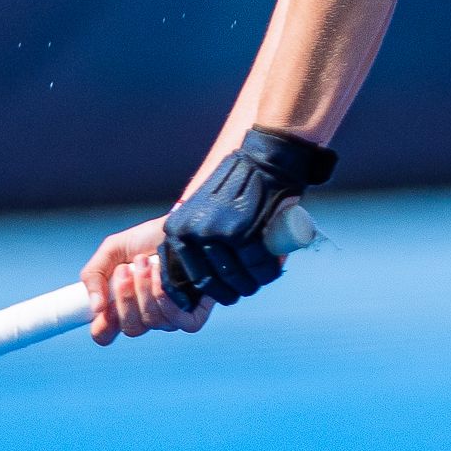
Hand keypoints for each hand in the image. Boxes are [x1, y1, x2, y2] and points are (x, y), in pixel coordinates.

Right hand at [80, 217, 210, 343]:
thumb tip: (95, 308)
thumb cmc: (147, 239)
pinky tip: (165, 277)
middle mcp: (146, 315)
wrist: (180, 225)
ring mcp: (170, 316)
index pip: (107, 334)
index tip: (102, 308)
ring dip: (146, 289)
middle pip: (131, 329)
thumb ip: (94, 275)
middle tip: (125, 269)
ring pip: (153, 321)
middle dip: (126, 298)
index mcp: (123, 305)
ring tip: (147, 263)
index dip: (103, 328)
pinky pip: (180, 322)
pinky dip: (168, 300)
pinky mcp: (193, 313)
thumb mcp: (112, 250)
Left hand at [159, 128, 334, 308]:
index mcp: (177, 229)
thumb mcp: (203, 209)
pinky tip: (272, 270)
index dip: (205, 289)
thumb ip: (198, 236)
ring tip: (260, 279)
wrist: (265, 158)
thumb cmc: (238, 185)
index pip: (186, 274)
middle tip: (245, 287)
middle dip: (231, 292)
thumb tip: (201, 275)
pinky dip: (267, 273)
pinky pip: (256, 267)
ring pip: (236, 278)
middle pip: (211, 282)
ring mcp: (216, 234)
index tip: (221, 292)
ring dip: (251, 285)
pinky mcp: (242, 235)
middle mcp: (192, 233)